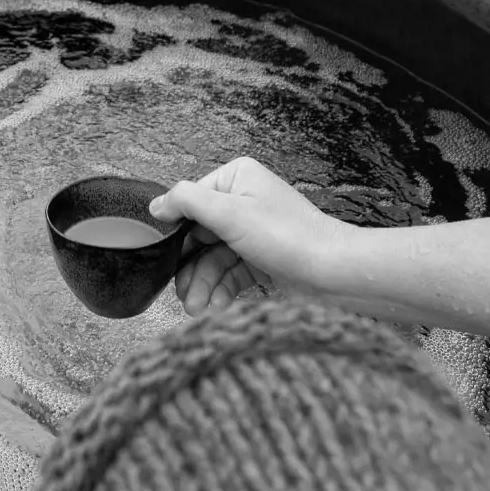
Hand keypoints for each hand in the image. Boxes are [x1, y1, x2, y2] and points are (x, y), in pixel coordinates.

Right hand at [153, 157, 360, 315]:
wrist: (333, 274)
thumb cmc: (291, 237)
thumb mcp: (229, 213)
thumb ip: (187, 201)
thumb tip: (157, 204)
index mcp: (236, 180)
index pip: (190, 205)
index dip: (176, 235)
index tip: (164, 259)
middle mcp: (243, 203)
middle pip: (198, 238)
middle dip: (190, 270)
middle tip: (184, 296)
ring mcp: (251, 233)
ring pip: (211, 261)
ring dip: (202, 287)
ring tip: (199, 309)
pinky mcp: (259, 260)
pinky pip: (229, 276)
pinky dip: (219, 292)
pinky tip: (215, 308)